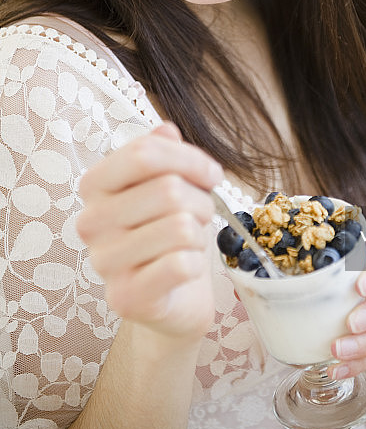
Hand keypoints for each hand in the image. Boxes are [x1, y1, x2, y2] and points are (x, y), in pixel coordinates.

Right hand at [76, 122, 223, 339]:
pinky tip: (184, 268)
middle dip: (201, 201)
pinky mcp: (126, 298)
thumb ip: (163, 154)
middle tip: (201, 215)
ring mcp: (104, 262)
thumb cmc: (168, 233)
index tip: (212, 174)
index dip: (189, 159)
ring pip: (180, 227)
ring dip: (200, 233)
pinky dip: (196, 264)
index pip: (143, 152)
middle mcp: (90, 222)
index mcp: (96, 185)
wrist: (173, 295)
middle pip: (168, 190)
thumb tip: (166, 130)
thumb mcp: (167, 185)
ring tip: (190, 241)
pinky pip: (181, 264)